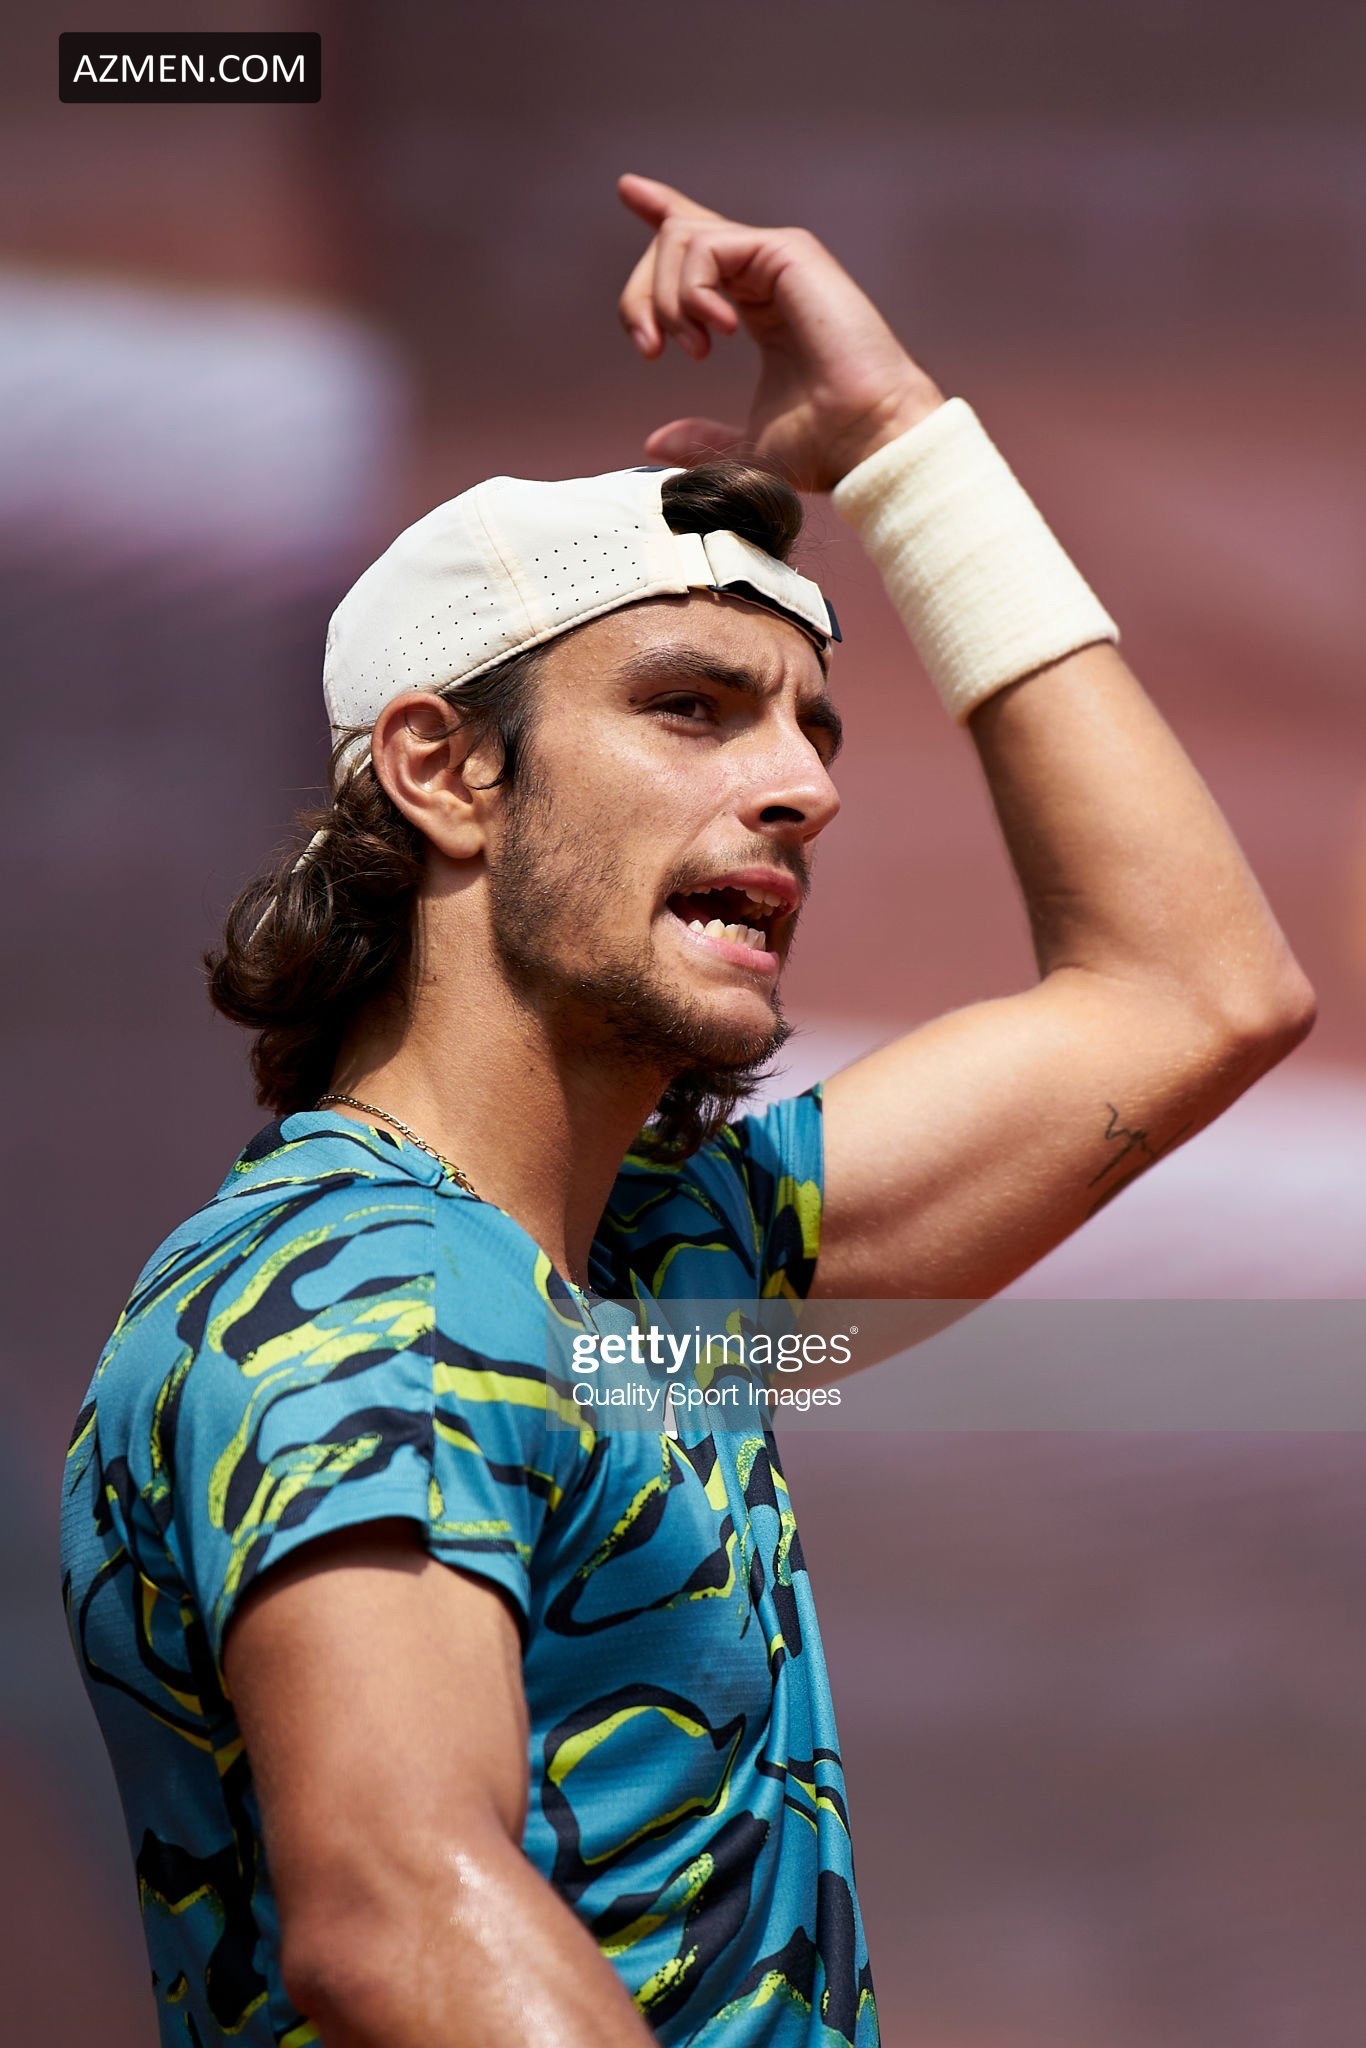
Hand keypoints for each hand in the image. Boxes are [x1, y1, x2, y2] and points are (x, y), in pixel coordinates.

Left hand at [617, 173, 943, 491]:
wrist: (867, 438)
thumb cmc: (823, 448)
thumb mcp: (744, 449)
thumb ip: (699, 440)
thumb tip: (654, 442)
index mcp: (758, 307)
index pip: (701, 249)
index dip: (661, 215)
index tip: (628, 190)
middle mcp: (766, 275)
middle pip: (674, 241)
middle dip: (640, 295)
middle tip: (650, 349)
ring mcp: (778, 259)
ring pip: (681, 238)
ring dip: (666, 299)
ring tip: (693, 349)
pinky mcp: (787, 251)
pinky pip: (705, 246)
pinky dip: (692, 291)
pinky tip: (717, 333)